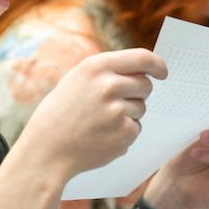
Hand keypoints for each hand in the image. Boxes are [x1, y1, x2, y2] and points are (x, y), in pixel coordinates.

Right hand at [18, 48, 167, 180]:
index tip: (163, 71)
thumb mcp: (77, 80)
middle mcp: (109, 85)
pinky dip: (124, 133)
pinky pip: (136, 128)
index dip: (157, 64)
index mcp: (97, 66)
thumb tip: (144, 71)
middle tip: (115, 104)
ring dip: (128, 114)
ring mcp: (118, 110)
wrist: (46, 150)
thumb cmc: (60, 113)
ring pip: (141, 108)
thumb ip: (108, 72)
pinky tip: (102, 135)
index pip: (142, 58)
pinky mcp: (124, 133)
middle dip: (137, 93)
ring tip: (100, 122)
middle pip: (146, 84)